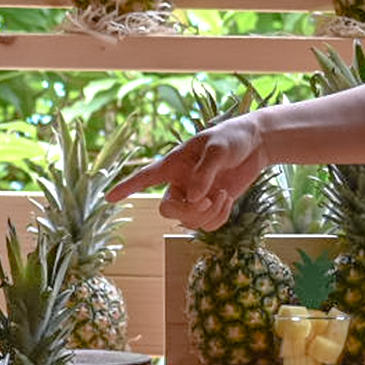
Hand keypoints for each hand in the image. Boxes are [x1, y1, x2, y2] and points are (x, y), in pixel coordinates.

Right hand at [105, 113, 269, 229]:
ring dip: (208, 214)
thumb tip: (194, 198)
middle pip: (167, 210)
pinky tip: (227, 200)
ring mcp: (195, 197)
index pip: (144, 178)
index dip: (126, 188)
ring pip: (189, 222)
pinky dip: (219, 218)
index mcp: (173, 164)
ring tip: (222, 195)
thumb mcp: (218, 149)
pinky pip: (207, 226)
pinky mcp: (211, 207)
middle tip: (207, 201)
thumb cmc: (231, 138)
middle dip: (187, 212)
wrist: (255, 145)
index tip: (108, 199)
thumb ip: (205, 172)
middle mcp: (180, 183)